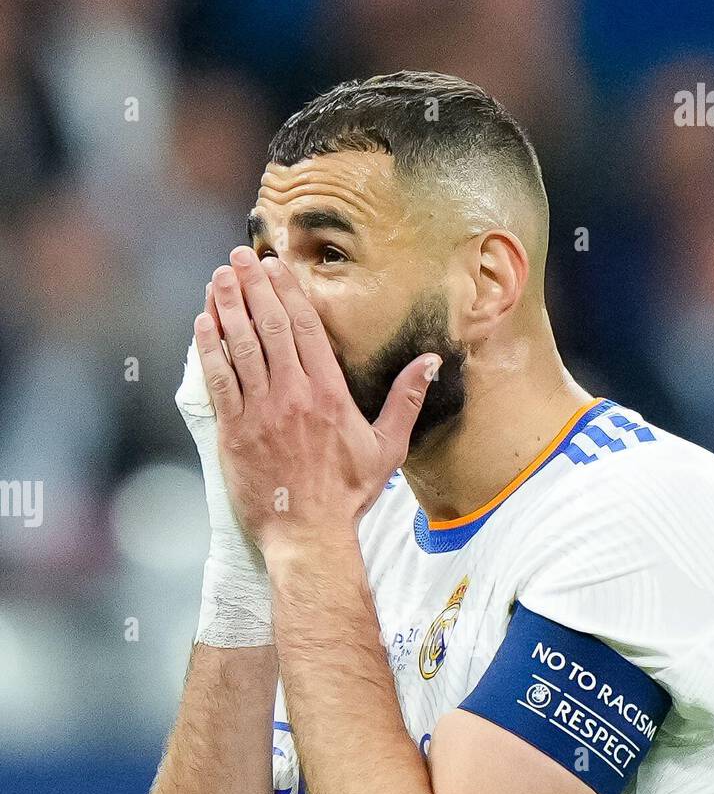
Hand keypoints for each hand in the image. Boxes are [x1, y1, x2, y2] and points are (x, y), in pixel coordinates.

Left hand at [193, 247, 440, 559]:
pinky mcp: (234, 431)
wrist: (308, 534)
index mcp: (329, 394)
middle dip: (252, 287)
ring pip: (240, 346)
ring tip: (218, 278)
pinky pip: (218, 379)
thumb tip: (430, 362)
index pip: (304, 328)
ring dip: (227, 307)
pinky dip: (209, 347)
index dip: (287, 291)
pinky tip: (203, 322)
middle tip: (238, 258)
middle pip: (269, 326)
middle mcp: (293, 395)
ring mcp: (260, 412)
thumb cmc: (347, 495)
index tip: (273, 265)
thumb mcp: (387, 448)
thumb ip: (405, 400)